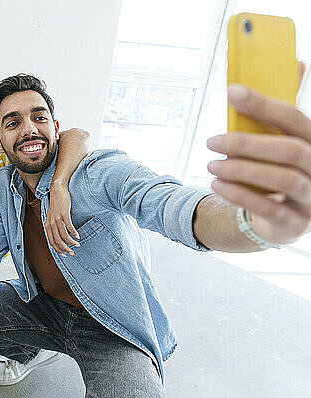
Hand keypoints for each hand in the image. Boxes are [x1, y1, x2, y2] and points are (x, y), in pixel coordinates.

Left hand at [45, 182, 79, 255]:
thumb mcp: (52, 216)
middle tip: (73, 253)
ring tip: (77, 244)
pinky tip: (78, 236)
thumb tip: (59, 235)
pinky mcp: (64, 214)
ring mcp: (57, 219)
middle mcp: (51, 223)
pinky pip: (69, 227)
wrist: (57, 190)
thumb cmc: (56, 203)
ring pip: (64, 235)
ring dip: (71, 242)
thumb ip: (54, 225)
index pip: (51, 242)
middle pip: (58, 241)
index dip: (58, 250)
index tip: (65, 254)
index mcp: (47, 225)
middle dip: (65, 249)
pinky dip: (74, 233)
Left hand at [206, 83, 310, 244]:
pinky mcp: (295, 224)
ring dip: (241, 169)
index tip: (231, 92)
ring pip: (282, 179)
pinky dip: (239, 195)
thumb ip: (278, 112)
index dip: (263, 104)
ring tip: (211, 165)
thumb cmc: (275, 168)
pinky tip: (217, 185)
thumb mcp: (277, 140)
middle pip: (290, 150)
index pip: (294, 118)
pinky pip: (269, 209)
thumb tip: (295, 63)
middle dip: (246, 143)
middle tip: (212, 141)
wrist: (278, 215)